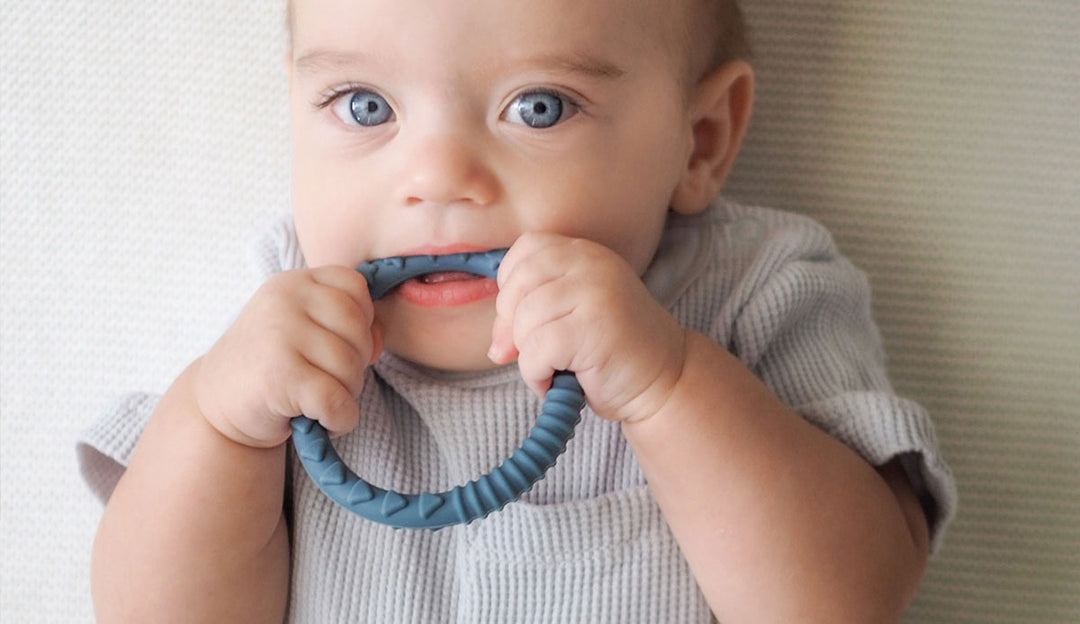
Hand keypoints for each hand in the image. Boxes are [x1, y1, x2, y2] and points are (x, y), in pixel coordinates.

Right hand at [194, 266, 381, 446]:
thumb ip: (346, 322)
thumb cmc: (271, 365)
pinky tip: (320, 421)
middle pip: (358, 328)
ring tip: (318, 400)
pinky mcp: (280, 376)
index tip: (337, 344)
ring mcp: (280, 335)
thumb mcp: (304, 328)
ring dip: (346, 395)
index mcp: (294, 281)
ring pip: (350, 367)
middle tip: (328, 380)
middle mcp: (285, 299)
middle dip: (356, 363)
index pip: (356, 287)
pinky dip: (339, 419)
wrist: (215, 405)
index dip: (361, 321)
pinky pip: (337, 400)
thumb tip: (378, 339)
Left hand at [489, 233, 686, 422]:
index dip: (512, 286)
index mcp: (586, 253)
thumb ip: (533, 311)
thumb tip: (495, 346)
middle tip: (535, 353)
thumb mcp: (573, 315)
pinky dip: (537, 376)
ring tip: (555, 369)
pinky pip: (535, 351)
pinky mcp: (592, 327)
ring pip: (523, 322)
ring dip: (528, 357)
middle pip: (517, 284)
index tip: (526, 319)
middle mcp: (592, 264)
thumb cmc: (614, 352)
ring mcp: (594, 293)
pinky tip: (559, 382)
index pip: (525, 249)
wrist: (666, 380)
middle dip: (513, 326)